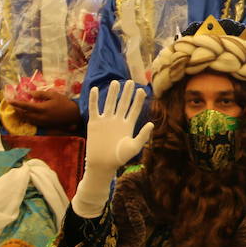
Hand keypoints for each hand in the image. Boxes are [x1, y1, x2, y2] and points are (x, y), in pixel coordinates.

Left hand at [14, 88, 81, 129]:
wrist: (73, 115)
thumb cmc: (64, 103)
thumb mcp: (53, 95)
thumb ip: (40, 94)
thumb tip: (30, 94)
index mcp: (42, 108)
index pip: (25, 106)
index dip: (16, 103)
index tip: (10, 100)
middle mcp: (40, 117)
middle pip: (24, 114)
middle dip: (17, 110)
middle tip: (12, 105)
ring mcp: (42, 122)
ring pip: (28, 120)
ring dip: (21, 115)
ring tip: (17, 110)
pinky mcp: (45, 125)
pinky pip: (33, 122)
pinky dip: (27, 118)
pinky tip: (26, 115)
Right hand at [72, 81, 154, 217]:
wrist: (102, 164)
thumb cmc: (119, 158)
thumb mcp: (134, 147)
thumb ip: (142, 136)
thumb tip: (152, 124)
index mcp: (128, 125)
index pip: (134, 110)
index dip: (138, 100)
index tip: (142, 90)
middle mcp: (117, 121)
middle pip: (123, 103)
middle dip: (127, 93)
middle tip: (130, 82)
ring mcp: (106, 121)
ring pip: (109, 103)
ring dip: (112, 93)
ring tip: (115, 82)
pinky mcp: (94, 123)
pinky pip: (94, 108)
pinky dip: (94, 99)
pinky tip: (95, 89)